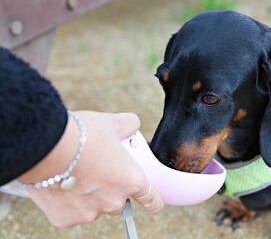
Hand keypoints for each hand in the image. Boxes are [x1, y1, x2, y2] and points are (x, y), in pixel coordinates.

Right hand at [18, 111, 163, 226]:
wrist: (46, 147)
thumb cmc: (83, 136)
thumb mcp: (112, 124)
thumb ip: (128, 126)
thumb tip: (132, 124)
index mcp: (132, 180)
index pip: (152, 201)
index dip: (152, 201)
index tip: (151, 202)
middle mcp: (114, 201)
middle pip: (118, 202)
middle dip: (110, 190)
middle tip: (97, 172)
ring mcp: (89, 213)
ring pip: (93, 207)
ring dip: (88, 196)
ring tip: (75, 173)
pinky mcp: (66, 219)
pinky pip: (70, 212)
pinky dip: (67, 201)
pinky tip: (60, 183)